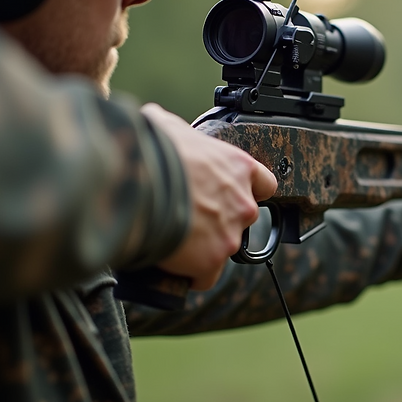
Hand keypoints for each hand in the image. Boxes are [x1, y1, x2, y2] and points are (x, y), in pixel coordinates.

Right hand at [141, 104, 277, 289]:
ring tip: (173, 239)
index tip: (229, 195)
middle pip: (241, 219)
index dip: (246, 191)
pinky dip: (190, 274)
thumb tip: (157, 125)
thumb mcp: (168, 127)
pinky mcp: (212, 260)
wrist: (137, 184)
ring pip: (222, 248)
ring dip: (203, 248)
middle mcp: (243, 202)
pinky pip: (206, 276)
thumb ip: (178, 133)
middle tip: (188, 218)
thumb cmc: (152, 153)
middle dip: (218, 221)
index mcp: (239, 167)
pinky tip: (173, 264)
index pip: (264, 184)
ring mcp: (231, 234)